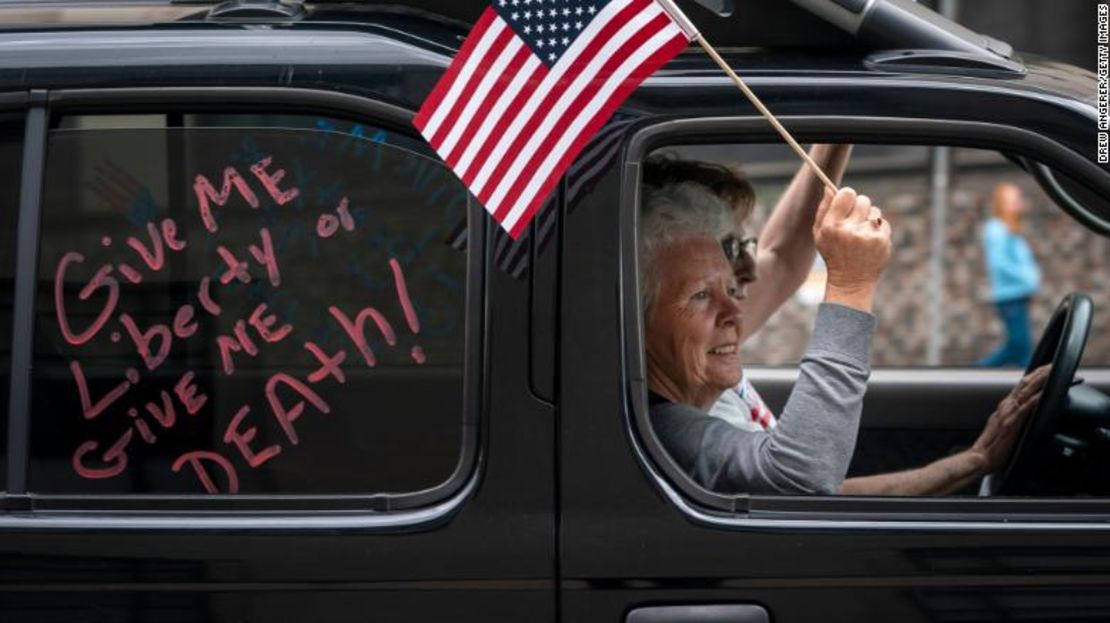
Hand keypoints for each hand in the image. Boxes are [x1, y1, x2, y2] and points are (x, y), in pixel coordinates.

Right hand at [813, 187, 891, 310]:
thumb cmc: (833, 254)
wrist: (850, 281)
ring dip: (869, 219)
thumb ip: (823, 209)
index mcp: (832, 225)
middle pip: (863, 199)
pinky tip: (869, 242)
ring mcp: (868, 235)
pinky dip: (877, 230)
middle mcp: (850, 229)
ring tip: (861, 234)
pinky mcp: (882, 241)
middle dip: (859, 207)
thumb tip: (829, 187)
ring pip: (874, 211)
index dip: (847, 196)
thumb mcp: (820, 234)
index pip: (847, 193)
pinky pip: (883, 223)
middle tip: (854, 220)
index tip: (847, 203)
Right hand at [970, 364, 1051, 473]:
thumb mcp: (1002, 429)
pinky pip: (1026, 408)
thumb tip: (1024, 415)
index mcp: (1004, 408)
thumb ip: (1012, 419)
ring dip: (1039, 380)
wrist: (980, 458)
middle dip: (1038, 373)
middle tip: (1051, 365)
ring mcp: (1008, 414)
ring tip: (1050, 372)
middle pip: (1024, 384)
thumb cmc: (991, 448)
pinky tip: (1043, 393)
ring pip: (1025, 391)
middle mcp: (1005, 407)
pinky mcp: (1011, 423)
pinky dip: (1035, 399)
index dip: (1033, 376)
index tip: (1044, 369)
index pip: (1020, 387)